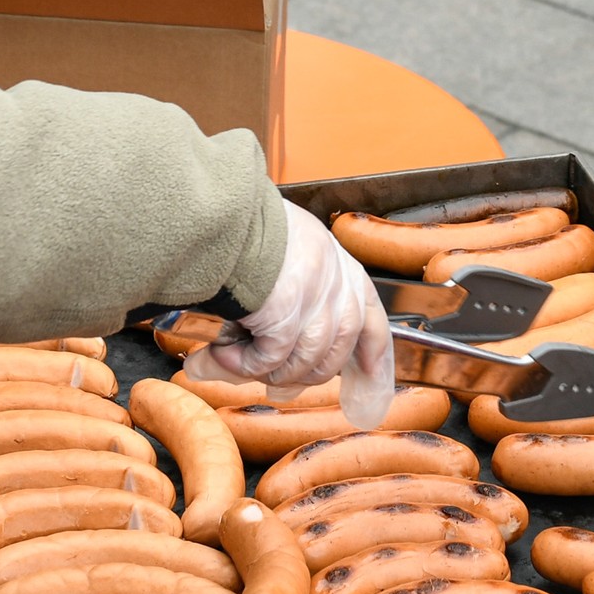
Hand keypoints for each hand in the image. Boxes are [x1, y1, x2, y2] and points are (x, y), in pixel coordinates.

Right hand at [209, 204, 397, 425]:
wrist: (226, 214)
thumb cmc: (249, 225)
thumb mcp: (295, 246)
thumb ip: (301, 287)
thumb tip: (281, 336)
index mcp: (344, 268)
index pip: (372, 321)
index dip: (372, 356)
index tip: (367, 378)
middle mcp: (338, 289)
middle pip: (333, 355)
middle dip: (302, 374)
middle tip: (273, 380)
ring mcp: (316, 308)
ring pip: (301, 365)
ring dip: (266, 370)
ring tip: (236, 360)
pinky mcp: (286, 323)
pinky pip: (268, 362)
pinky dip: (242, 364)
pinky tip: (221, 354)